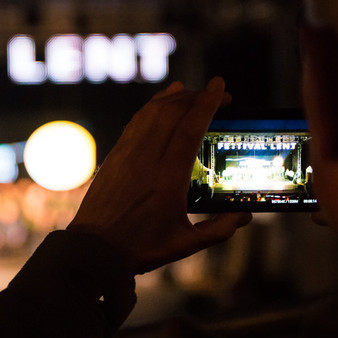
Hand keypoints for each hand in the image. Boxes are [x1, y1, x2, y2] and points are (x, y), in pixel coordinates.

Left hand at [67, 77, 251, 274]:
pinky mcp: (113, 157)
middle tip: (216, 93)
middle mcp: (146, 160)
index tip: (221, 87)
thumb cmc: (139, 249)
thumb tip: (244, 215)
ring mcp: (126, 155)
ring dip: (173, 98)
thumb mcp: (185, 244)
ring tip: (190, 92)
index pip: (190, 128)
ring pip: (151, 113)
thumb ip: (219, 230)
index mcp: (168, 178)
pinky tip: (160, 104)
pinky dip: (150, 108)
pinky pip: (134, 123)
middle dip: (196, 96)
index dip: (207, 103)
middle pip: (172, 113)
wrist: (93, 249)